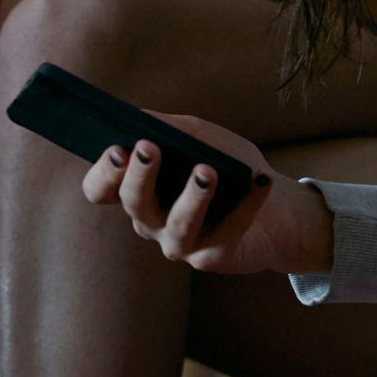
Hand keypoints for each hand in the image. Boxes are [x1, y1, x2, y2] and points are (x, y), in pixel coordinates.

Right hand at [79, 111, 331, 276]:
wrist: (276, 208)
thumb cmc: (227, 165)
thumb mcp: (198, 137)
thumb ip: (167, 127)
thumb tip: (139, 118)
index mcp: (139, 191)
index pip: (101, 189)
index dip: (104, 173)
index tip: (117, 150)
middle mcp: (151, 221)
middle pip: (135, 204)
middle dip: (139, 176)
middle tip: (148, 148)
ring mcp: (180, 243)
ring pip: (178, 225)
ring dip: (192, 197)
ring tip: (206, 171)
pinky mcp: (213, 257)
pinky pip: (229, 230)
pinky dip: (248, 204)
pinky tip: (260, 180)